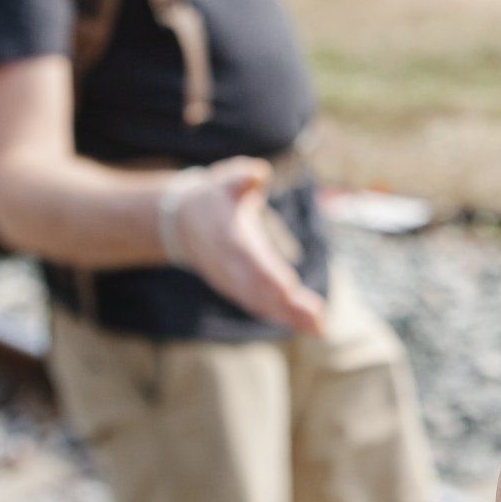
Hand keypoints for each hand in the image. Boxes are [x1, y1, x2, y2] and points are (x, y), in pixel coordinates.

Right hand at [174, 157, 326, 334]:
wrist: (181, 222)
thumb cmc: (214, 197)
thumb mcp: (226, 179)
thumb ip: (242, 176)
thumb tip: (259, 174)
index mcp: (229, 238)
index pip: (250, 260)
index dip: (269, 276)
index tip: (289, 289)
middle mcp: (229, 264)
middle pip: (259, 289)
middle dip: (287, 306)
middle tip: (318, 322)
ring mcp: (230, 280)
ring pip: (260, 302)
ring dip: (288, 316)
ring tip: (318, 327)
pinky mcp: (234, 287)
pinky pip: (257, 305)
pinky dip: (278, 315)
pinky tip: (304, 324)